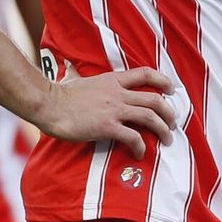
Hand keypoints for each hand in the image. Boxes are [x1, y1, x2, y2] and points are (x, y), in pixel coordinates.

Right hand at [35, 67, 176, 159]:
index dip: (163, 80)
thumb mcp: (75, 78)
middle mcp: (118, 93)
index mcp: (112, 80)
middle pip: (154, 100)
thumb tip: (68, 68)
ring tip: (167, 139)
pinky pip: (133, 137)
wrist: (48, 104)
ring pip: (150, 118)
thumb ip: (79, 75)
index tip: (172, 89)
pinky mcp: (108, 127)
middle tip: (173, 123)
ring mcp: (114, 110)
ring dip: (163, 130)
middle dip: (169, 113)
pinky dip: (141, 146)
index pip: (145, 74)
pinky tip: (139, 153)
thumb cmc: (59, 94)